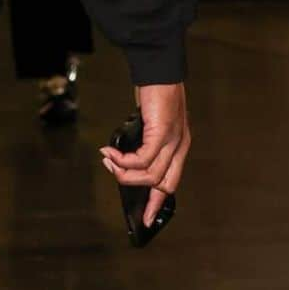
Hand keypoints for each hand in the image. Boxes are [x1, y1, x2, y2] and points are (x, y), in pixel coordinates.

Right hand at [100, 83, 189, 227]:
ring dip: (125, 172)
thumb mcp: (151, 119)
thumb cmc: (154, 91)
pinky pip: (142, 159)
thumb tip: (126, 155)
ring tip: (108, 160)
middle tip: (114, 175)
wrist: (159, 69)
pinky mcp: (162, 133)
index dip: (157, 203)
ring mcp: (173, 141)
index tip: (146, 220)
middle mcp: (180, 147)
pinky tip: (111, 151)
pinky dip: (124, 160)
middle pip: (163, 185)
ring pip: (150, 175)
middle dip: (137, 190)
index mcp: (180, 146)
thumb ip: (145, 138)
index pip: (170, 183)